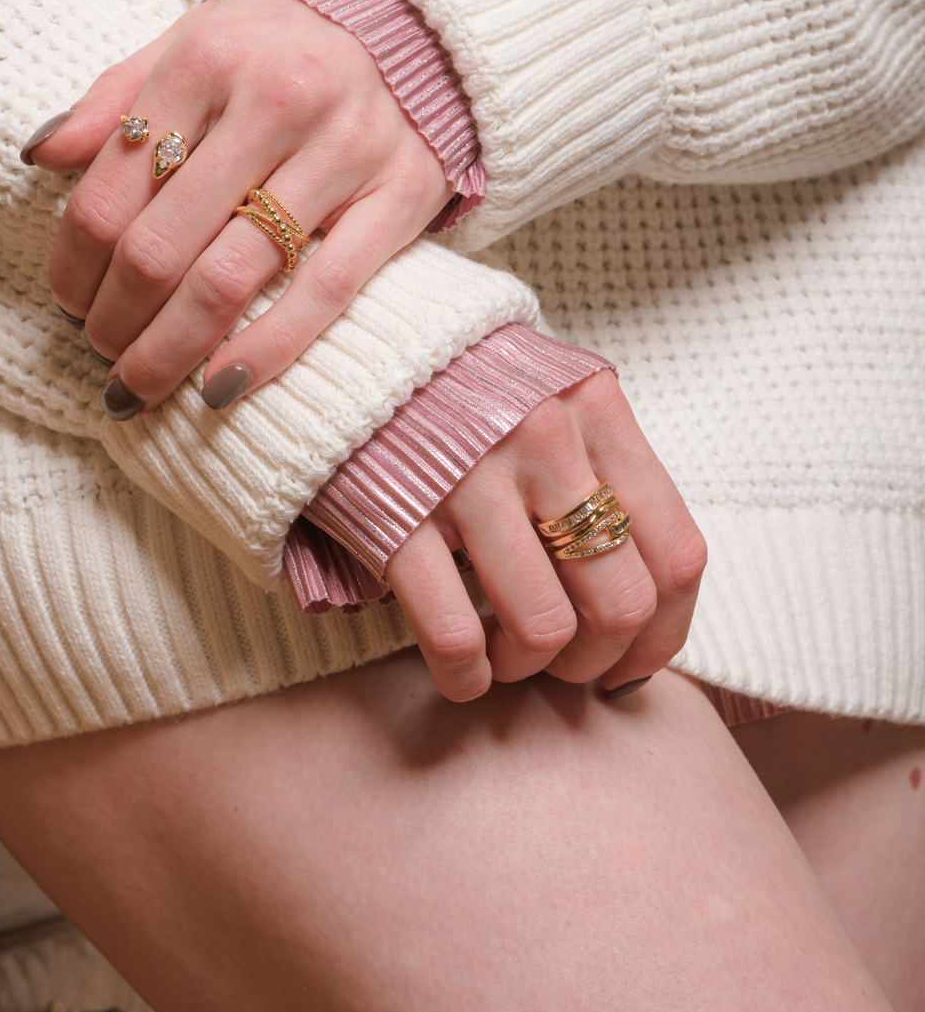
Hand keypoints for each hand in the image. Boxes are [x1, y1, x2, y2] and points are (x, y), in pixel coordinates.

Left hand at [35, 0, 450, 414]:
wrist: (419, 25)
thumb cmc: (287, 47)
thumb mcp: (196, 42)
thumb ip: (118, 96)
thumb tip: (42, 157)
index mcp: (209, 58)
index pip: (113, 186)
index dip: (75, 262)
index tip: (69, 303)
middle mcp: (276, 100)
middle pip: (162, 243)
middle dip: (116, 318)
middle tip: (102, 352)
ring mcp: (343, 152)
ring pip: (232, 277)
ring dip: (170, 348)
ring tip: (139, 385)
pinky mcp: (399, 197)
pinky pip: (325, 292)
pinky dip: (267, 349)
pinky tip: (220, 387)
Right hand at [386, 368, 706, 700]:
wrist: (334, 335)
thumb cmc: (453, 381)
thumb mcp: (544, 392)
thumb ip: (596, 465)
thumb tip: (641, 584)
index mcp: (595, 407)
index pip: (677, 553)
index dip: (665, 633)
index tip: (634, 662)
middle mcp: (545, 438)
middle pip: (620, 602)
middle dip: (597, 661)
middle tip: (565, 666)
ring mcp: (470, 476)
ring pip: (543, 628)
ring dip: (527, 668)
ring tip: (503, 657)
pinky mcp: (397, 514)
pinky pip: (454, 633)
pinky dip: (465, 676)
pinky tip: (460, 669)